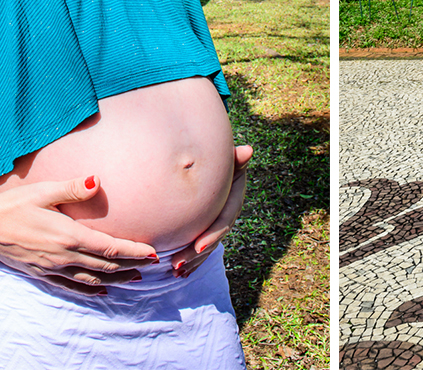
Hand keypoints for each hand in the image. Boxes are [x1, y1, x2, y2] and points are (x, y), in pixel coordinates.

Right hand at [0, 175, 157, 294]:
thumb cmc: (13, 204)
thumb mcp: (44, 191)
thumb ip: (72, 188)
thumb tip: (97, 181)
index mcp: (68, 236)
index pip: (110, 247)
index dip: (134, 251)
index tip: (153, 252)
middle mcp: (63, 256)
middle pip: (106, 266)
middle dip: (131, 266)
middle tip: (152, 265)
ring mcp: (52, 268)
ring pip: (92, 279)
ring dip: (116, 279)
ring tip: (135, 278)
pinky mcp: (41, 273)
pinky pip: (71, 286)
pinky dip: (90, 290)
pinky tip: (101, 291)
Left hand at [170, 144, 252, 277]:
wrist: (217, 165)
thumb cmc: (222, 159)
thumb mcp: (230, 160)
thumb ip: (236, 159)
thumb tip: (248, 151)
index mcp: (233, 201)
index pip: (223, 221)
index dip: (212, 235)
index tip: (198, 246)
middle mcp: (227, 215)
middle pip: (213, 239)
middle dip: (196, 254)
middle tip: (176, 264)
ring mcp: (217, 223)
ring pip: (206, 247)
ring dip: (192, 261)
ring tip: (174, 271)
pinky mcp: (207, 227)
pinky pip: (201, 246)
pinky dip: (191, 259)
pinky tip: (177, 271)